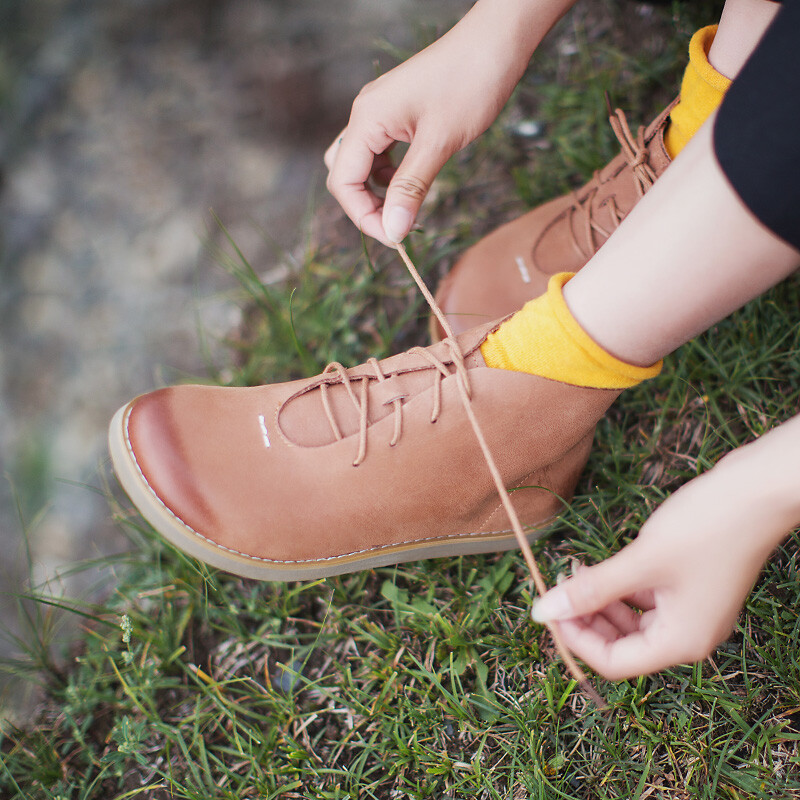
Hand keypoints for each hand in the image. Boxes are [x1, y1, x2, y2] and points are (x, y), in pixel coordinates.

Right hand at [324, 0, 571, 244]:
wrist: (495, 42)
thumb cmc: (470, 83)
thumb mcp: (439, 144)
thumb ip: (411, 188)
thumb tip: (393, 230)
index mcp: (367, 119)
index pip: (343, 182)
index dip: (363, 216)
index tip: (394, 237)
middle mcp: (365, 114)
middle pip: (344, 173)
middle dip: (364, 206)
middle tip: (397, 226)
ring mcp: (379, 111)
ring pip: (360, 164)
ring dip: (376, 192)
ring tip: (404, 209)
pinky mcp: (395, 111)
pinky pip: (378, 151)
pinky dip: (388, 174)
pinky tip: (409, 183)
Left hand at [531, 452, 793, 679]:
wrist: (758, 491)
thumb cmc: (705, 528)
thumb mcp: (640, 561)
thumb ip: (591, 590)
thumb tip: (541, 612)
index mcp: (680, 642)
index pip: (613, 663)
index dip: (575, 640)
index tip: (547, 609)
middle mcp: (688, 635)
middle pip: (622, 645)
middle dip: (584, 621)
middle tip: (555, 589)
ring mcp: (692, 611)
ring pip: (631, 622)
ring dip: (598, 602)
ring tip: (572, 573)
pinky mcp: (690, 587)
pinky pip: (645, 600)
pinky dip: (618, 588)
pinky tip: (597, 567)